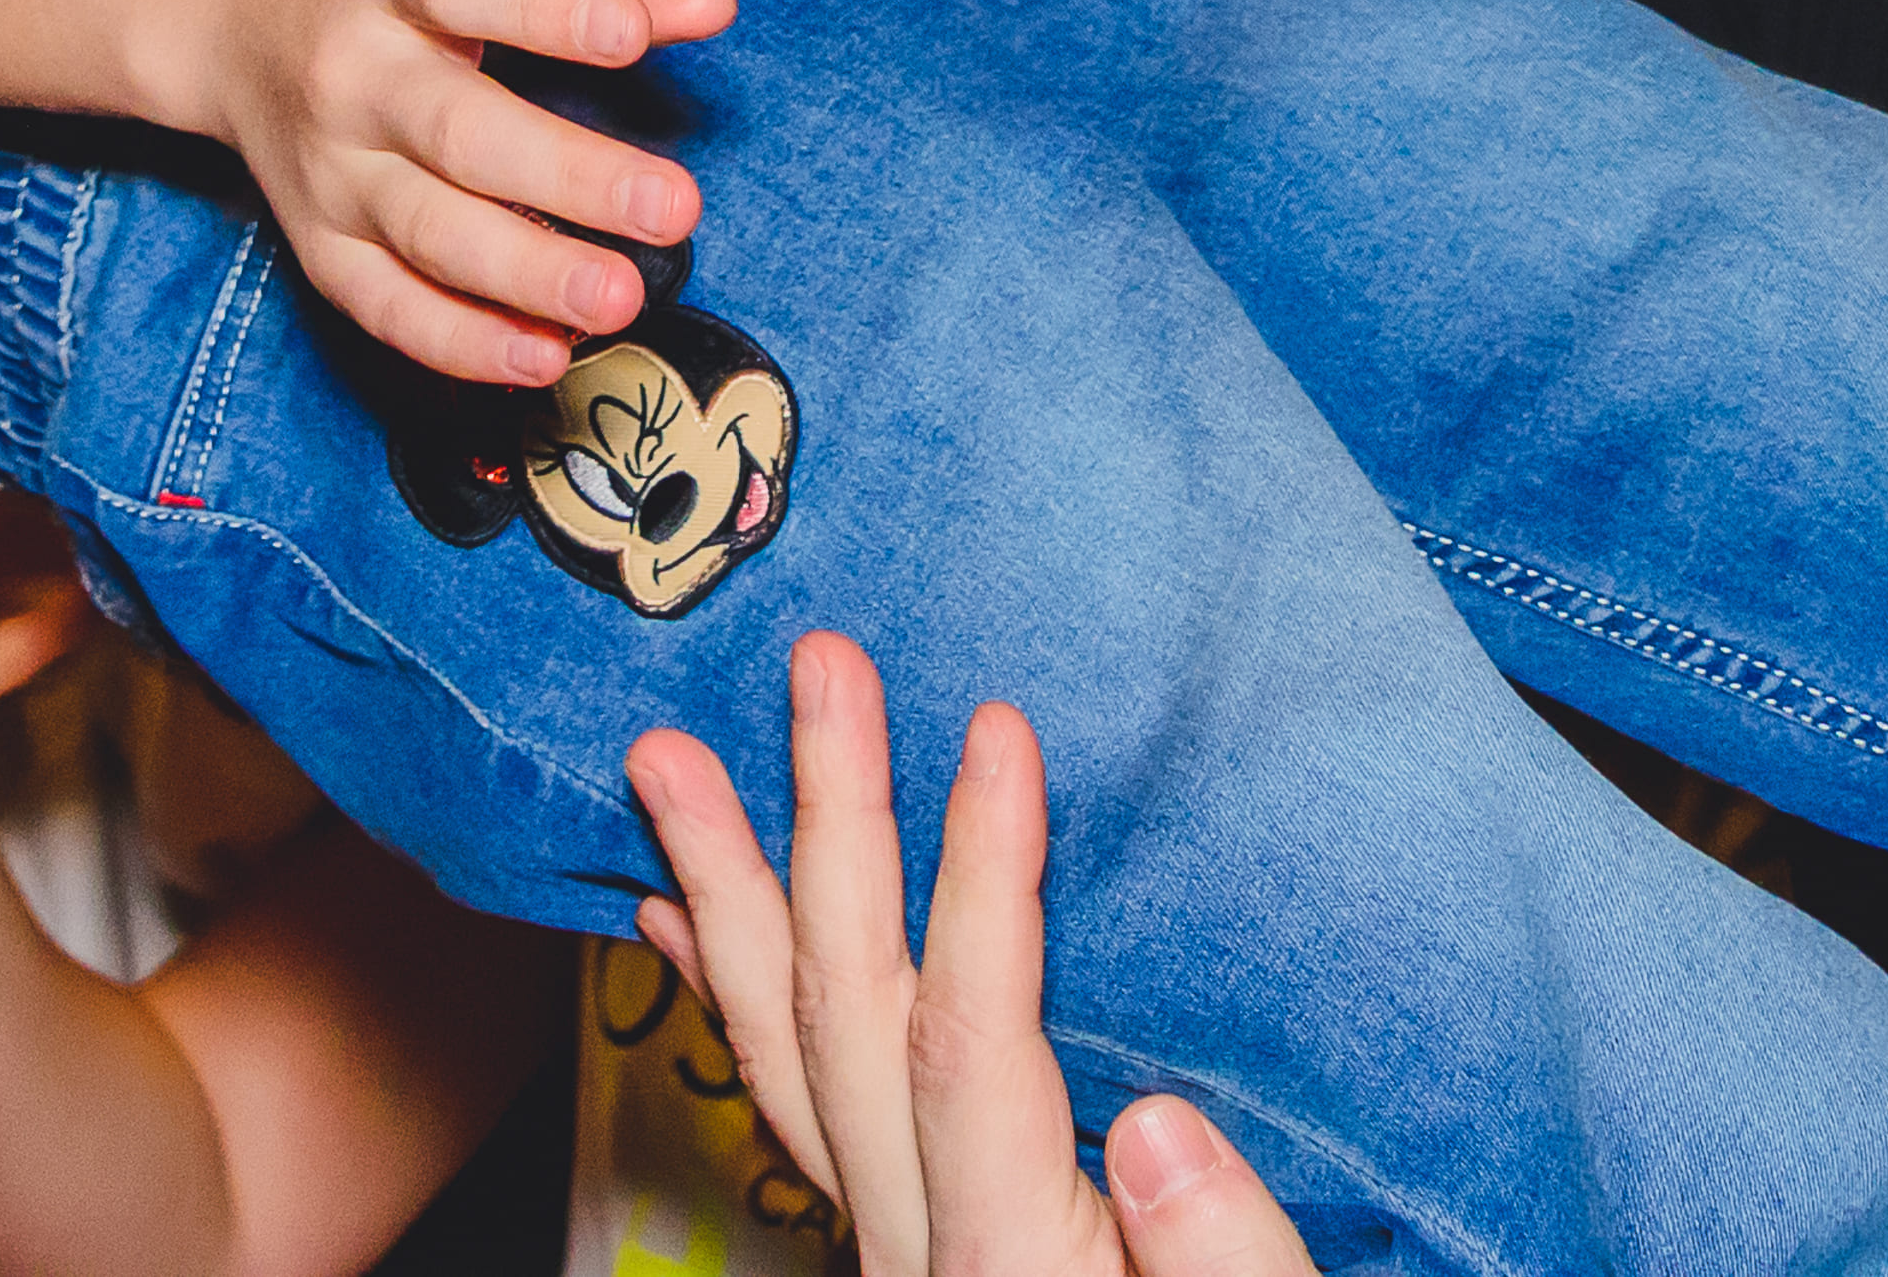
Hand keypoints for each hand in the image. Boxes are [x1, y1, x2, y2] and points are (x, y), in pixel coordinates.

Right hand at [172, 0, 732, 390]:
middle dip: (568, 177)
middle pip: (456, 132)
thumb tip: (708, 8)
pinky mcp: (317, 241)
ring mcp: (329, 167)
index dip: (549, 8)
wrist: (228, 2)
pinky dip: (458, 343)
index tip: (633, 36)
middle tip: (674, 208)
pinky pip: (383, 307)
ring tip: (621, 299)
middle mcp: (352, 71)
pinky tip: (541, 356)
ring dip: (527, 275)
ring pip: (427, 235)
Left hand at [628, 635, 1317, 1276]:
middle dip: (828, 828)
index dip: (983, 879)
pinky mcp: (904, 1245)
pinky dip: (726, 998)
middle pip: (846, 1020)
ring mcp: (894, 1253)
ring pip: (781, 1056)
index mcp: (1013, 1267)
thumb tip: (1151, 1124)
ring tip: (665, 762)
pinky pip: (783, 1104)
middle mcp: (921, 1258)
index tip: (999, 730)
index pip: (971, 1042)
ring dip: (727, 893)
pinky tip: (681, 920)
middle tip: (817, 670)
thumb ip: (1222, 1260)